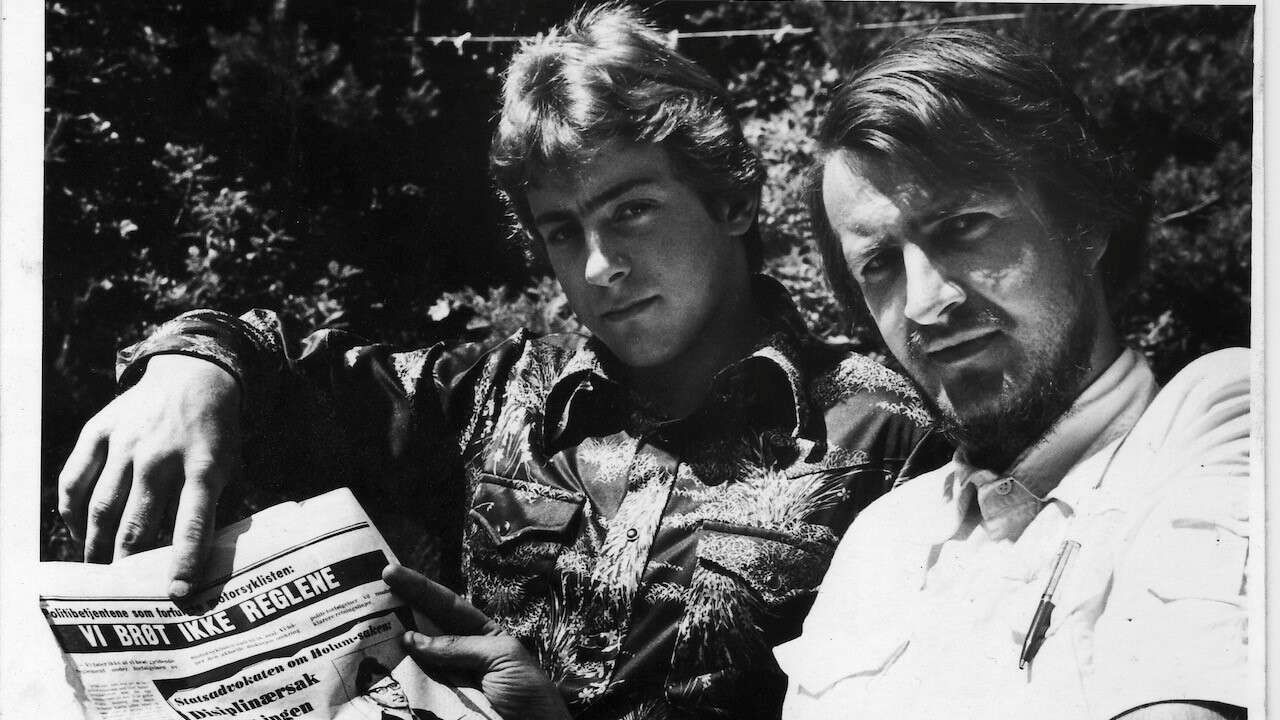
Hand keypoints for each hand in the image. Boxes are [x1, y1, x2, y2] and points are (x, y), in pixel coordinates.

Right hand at [58, 354, 241, 597]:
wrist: (194, 375)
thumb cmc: (216, 434)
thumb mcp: (231, 468)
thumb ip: (216, 509)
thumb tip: (203, 561)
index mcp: (204, 466)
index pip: (194, 523)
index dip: (184, 561)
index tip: (177, 594)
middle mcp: (162, 456)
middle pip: (137, 523)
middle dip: (128, 563)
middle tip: (124, 589)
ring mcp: (126, 442)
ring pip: (101, 508)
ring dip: (96, 545)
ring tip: (98, 569)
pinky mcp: (99, 431)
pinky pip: (74, 480)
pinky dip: (72, 512)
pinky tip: (80, 531)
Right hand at [382, 564, 570, 719]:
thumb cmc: (528, 693)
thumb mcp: (502, 657)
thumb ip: (459, 646)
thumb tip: (412, 638)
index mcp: (481, 635)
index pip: (446, 605)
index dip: (419, 587)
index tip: (389, 572)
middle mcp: (460, 655)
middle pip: (423, 629)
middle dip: (397, 612)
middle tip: (364, 598)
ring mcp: (447, 681)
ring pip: (413, 660)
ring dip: (389, 648)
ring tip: (362, 631)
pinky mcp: (439, 705)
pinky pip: (414, 691)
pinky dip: (395, 682)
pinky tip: (376, 672)